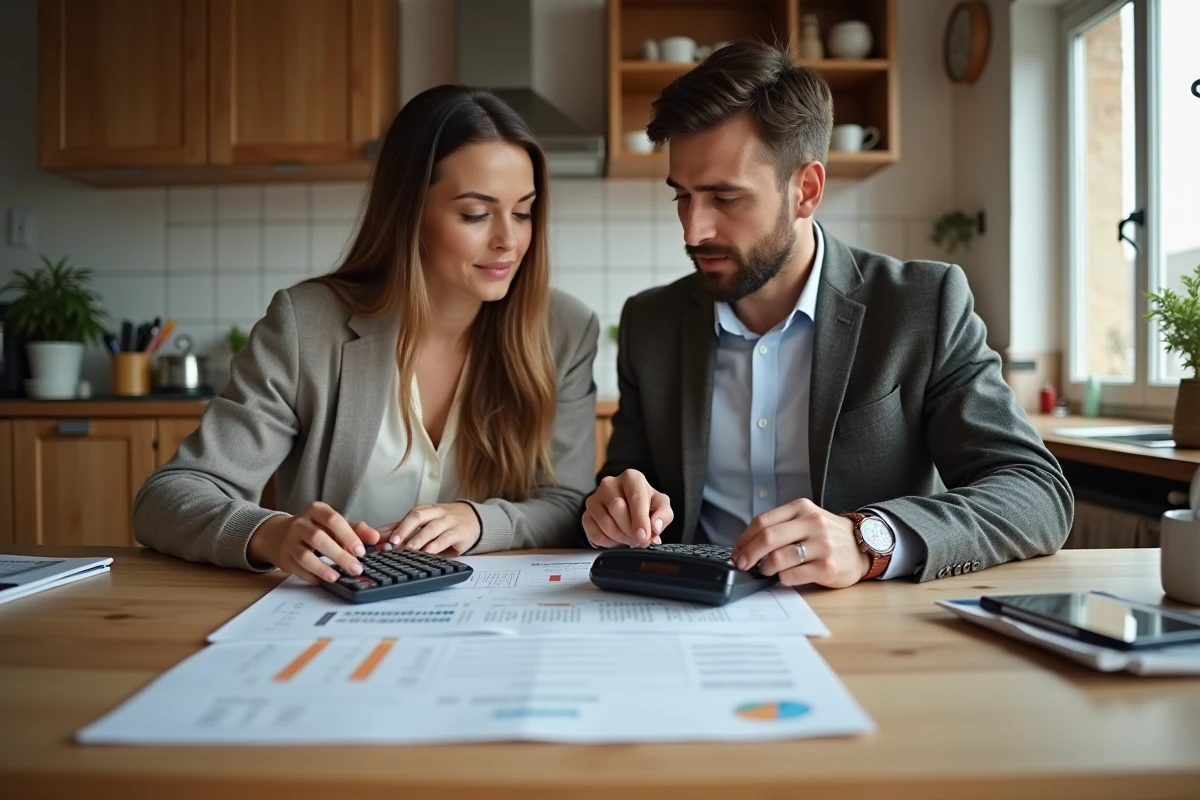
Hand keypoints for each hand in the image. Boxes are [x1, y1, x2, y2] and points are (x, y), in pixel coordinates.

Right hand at [248, 502, 380, 584]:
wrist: (280, 534)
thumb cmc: (316, 529)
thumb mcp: (334, 525)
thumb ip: (356, 530)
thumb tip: (376, 538)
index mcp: (316, 510)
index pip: (333, 520)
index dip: (348, 536)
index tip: (361, 551)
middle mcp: (300, 523)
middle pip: (319, 538)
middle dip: (339, 555)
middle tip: (356, 568)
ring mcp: (290, 541)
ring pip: (305, 555)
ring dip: (322, 568)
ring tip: (337, 577)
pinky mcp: (284, 557)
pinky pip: (297, 568)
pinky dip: (311, 576)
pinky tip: (322, 580)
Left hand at [377, 502, 480, 555]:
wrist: (475, 519)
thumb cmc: (446, 523)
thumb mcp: (426, 523)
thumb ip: (404, 529)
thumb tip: (379, 536)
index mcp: (426, 510)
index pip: (408, 516)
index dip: (395, 527)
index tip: (382, 538)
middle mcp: (436, 513)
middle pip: (418, 516)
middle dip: (404, 529)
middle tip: (393, 542)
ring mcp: (449, 522)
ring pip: (432, 527)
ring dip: (419, 538)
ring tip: (409, 549)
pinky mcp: (460, 533)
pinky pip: (447, 537)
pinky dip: (437, 545)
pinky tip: (429, 551)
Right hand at [582, 469, 673, 547]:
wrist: (628, 506)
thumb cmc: (645, 503)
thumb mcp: (660, 505)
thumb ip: (663, 515)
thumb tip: (656, 526)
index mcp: (631, 477)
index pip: (635, 497)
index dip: (640, 519)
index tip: (644, 535)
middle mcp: (610, 483)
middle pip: (617, 509)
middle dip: (630, 530)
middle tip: (640, 540)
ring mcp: (595, 498)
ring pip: (605, 522)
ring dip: (620, 537)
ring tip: (631, 540)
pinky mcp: (586, 514)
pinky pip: (594, 533)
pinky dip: (608, 542)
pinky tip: (617, 540)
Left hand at [731, 499, 869, 588]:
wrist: (862, 546)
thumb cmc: (827, 535)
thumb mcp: (806, 519)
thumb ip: (780, 526)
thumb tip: (746, 545)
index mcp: (802, 508)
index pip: (763, 521)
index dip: (744, 539)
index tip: (737, 550)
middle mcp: (812, 524)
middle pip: (768, 538)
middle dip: (748, 554)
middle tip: (742, 564)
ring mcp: (822, 545)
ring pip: (779, 558)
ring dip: (765, 567)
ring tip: (766, 570)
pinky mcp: (828, 567)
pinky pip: (793, 575)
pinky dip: (783, 578)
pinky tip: (785, 576)